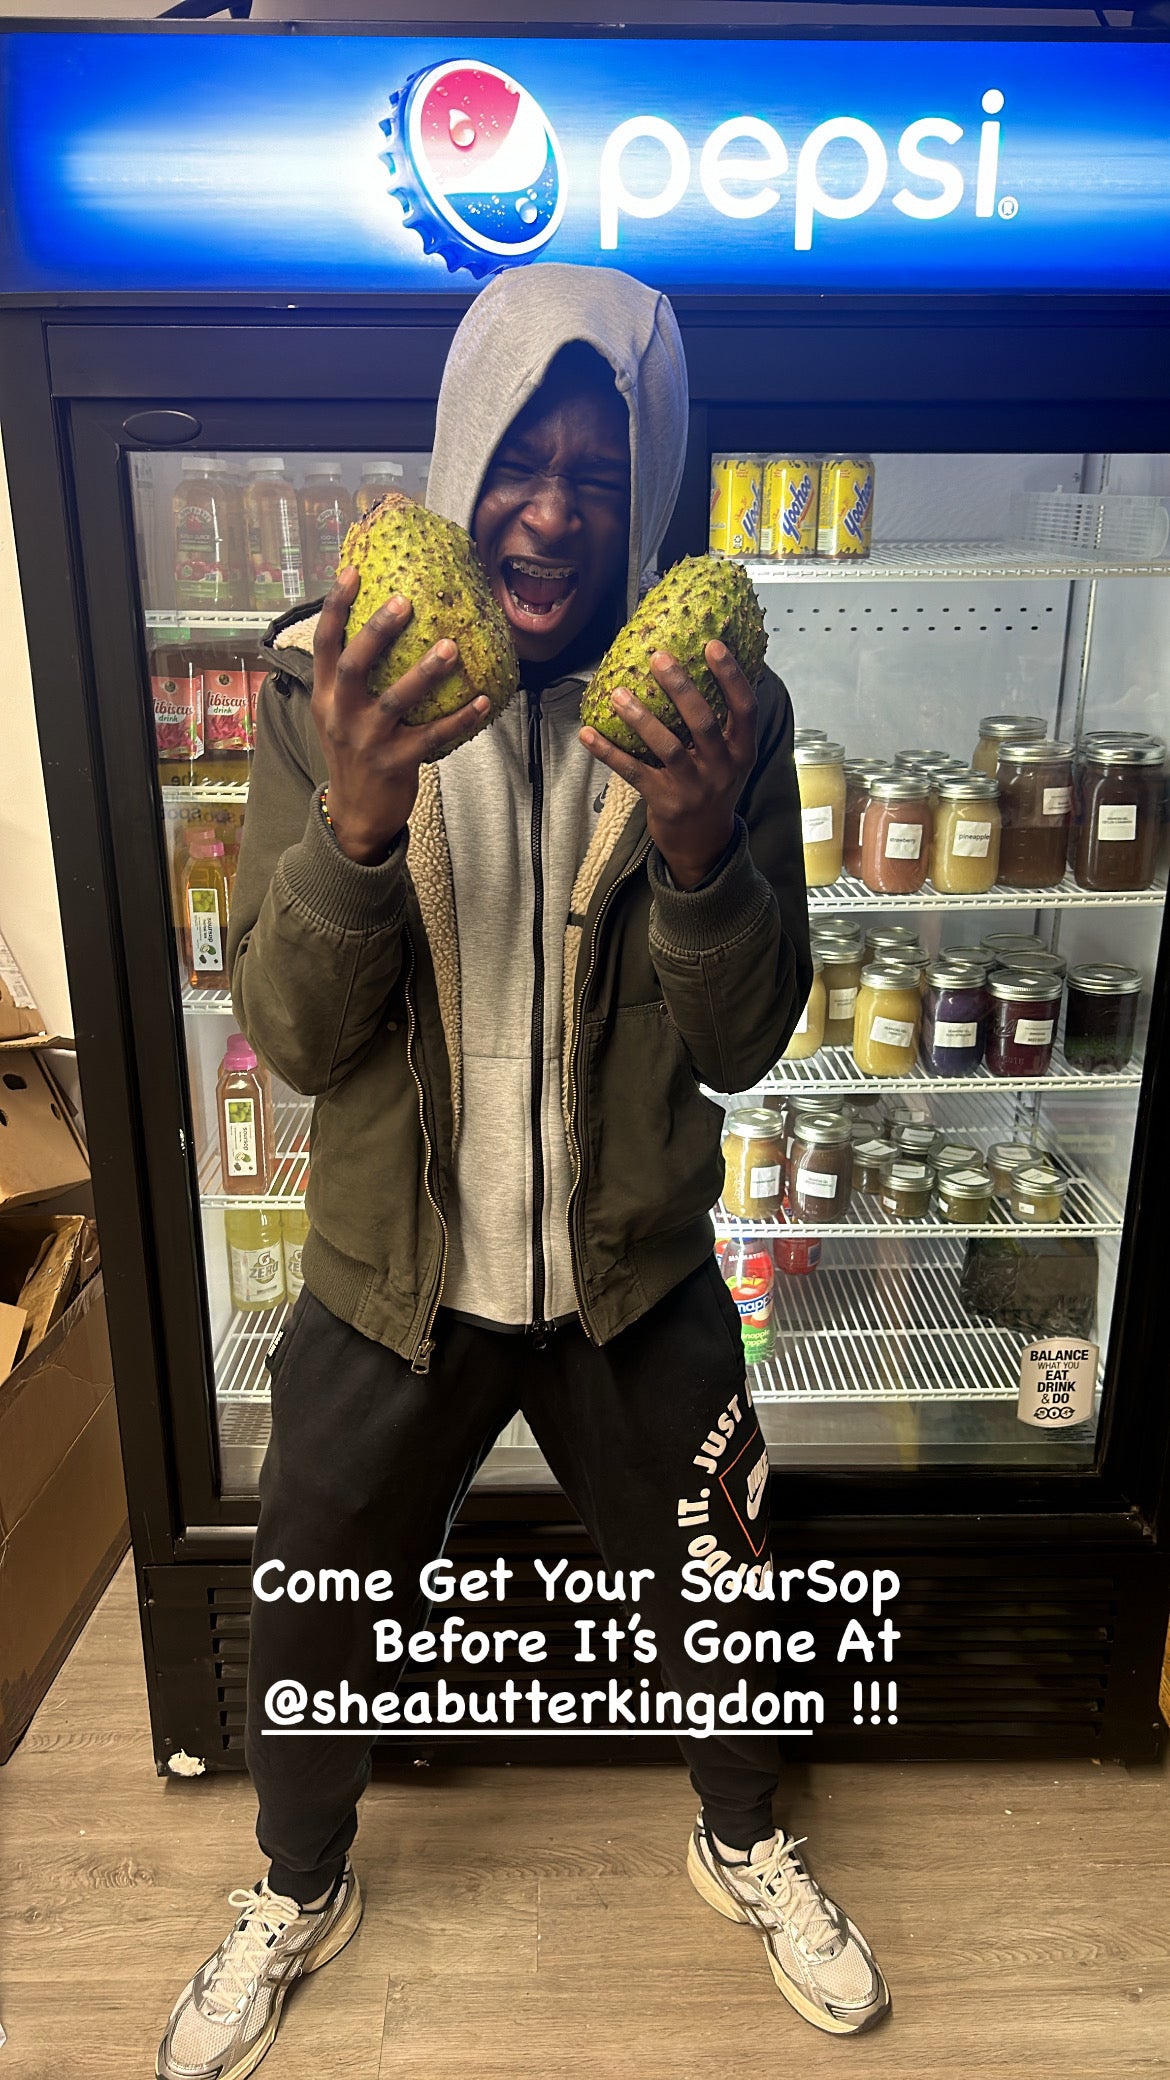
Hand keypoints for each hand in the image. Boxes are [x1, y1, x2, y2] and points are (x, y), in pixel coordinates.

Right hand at [311, 568, 491, 863]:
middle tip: (405, 602)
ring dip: (424, 673)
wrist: (354, 816)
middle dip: (376, 632)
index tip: (352, 573)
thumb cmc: (354, 754)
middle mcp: (341, 715)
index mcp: (325, 697)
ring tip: (450, 648)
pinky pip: (433, 737)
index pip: (324, 645)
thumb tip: (380, 628)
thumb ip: (351, 680)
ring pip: (395, 701)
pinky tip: (483, 701)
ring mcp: (367, 741)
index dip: (335, 607)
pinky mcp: (395, 763)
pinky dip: (460, 720)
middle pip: (353, 666)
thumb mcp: (337, 715)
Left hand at [579, 642, 758, 887]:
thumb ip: (722, 724)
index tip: (714, 644)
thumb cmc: (712, 788)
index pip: (745, 708)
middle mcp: (722, 768)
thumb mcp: (730, 759)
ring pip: (666, 747)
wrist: (702, 845)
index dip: (731, 676)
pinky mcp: (664, 802)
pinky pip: (633, 772)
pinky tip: (587, 733)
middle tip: (659, 657)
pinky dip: (608, 752)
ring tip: (617, 693)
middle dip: (681, 687)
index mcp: (742, 751)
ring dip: (640, 718)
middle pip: (703, 722)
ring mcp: (693, 788)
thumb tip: (701, 666)